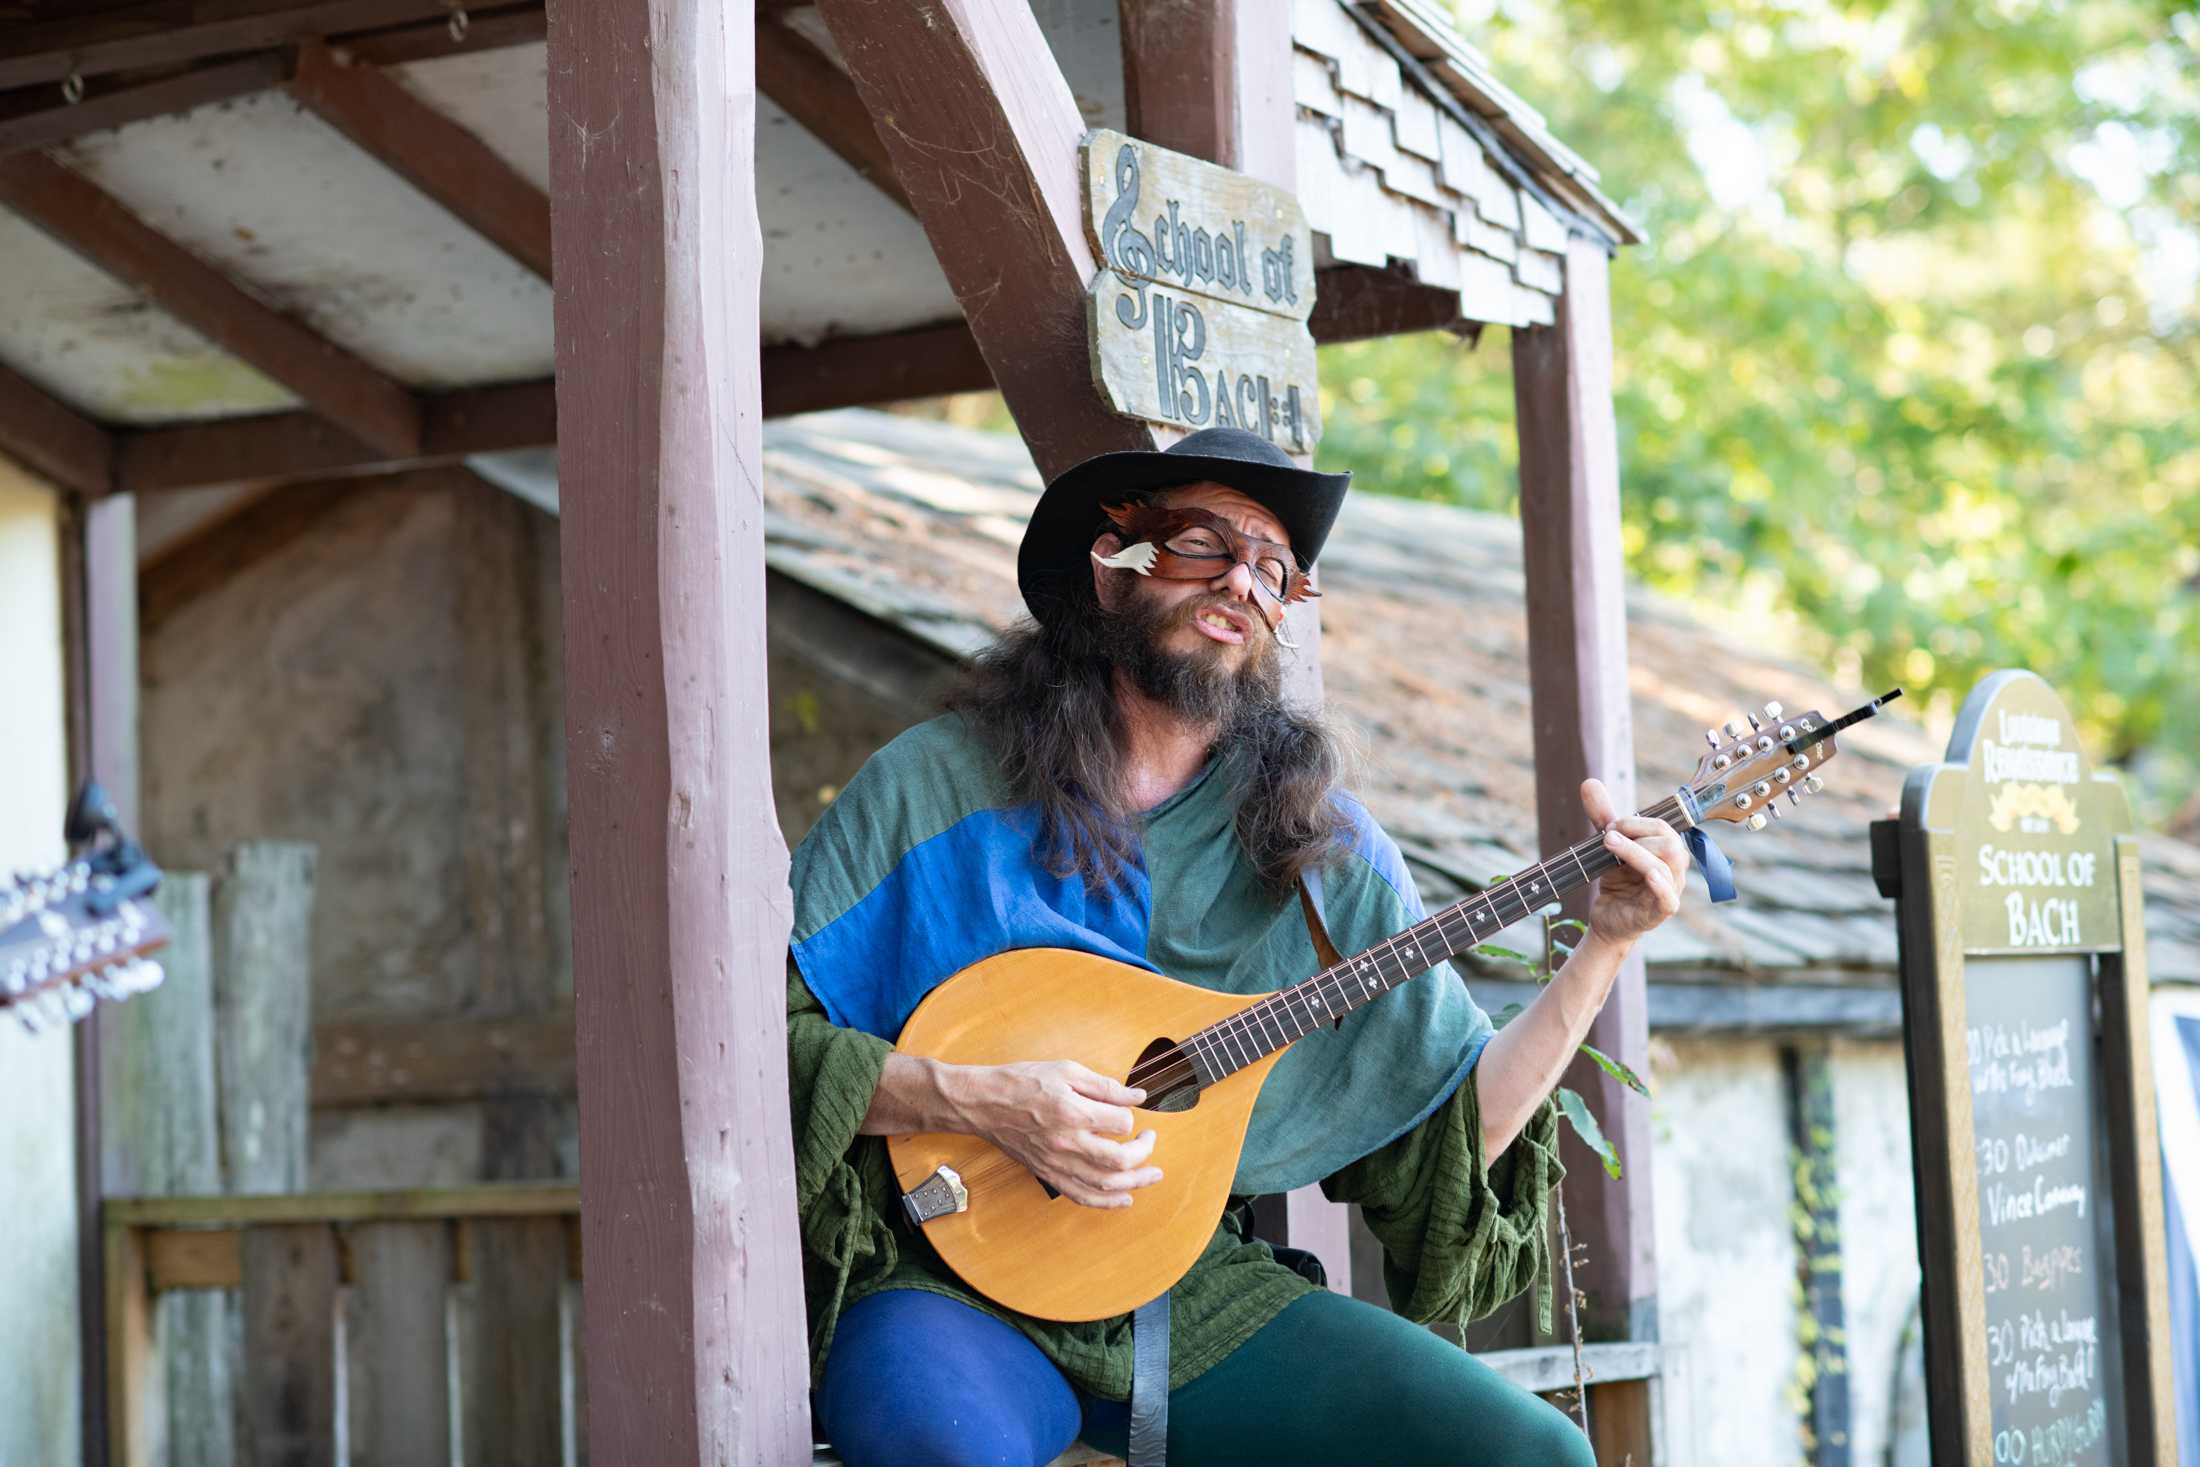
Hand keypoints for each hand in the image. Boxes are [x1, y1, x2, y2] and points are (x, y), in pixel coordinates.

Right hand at [947, 1060, 1160, 1208]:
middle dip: (1144, 1152)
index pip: (1121, 1122)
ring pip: (1104, 1184)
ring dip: (1135, 1182)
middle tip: (1150, 1140)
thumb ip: (1104, 1086)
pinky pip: (1081, 1195)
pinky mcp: (1048, 1173)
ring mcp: (1057, 1162)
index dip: (1131, 1115)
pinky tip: (1124, 1198)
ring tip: (1152, 1175)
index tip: (1127, 1109)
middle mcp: (1067, 1141)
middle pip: (1119, 1159)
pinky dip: (1106, 1202)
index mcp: (1073, 1111)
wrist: (984, 1104)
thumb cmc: (1022, 1082)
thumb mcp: (1066, 1070)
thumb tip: (1138, 1097)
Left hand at [1580, 777, 1689, 945]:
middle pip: (1670, 843)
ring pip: (1666, 866)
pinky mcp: (1660, 912)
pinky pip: (1668, 898)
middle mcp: (1674, 869)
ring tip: (1608, 846)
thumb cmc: (1617, 882)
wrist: (1608, 919)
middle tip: (1607, 837)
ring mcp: (1670, 891)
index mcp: (1666, 851)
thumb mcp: (1608, 847)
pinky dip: (1659, 885)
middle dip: (1637, 835)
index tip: (1608, 825)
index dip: (1635, 822)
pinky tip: (1646, 875)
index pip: (1663, 827)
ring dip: (1635, 852)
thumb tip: (1589, 781)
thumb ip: (1603, 816)